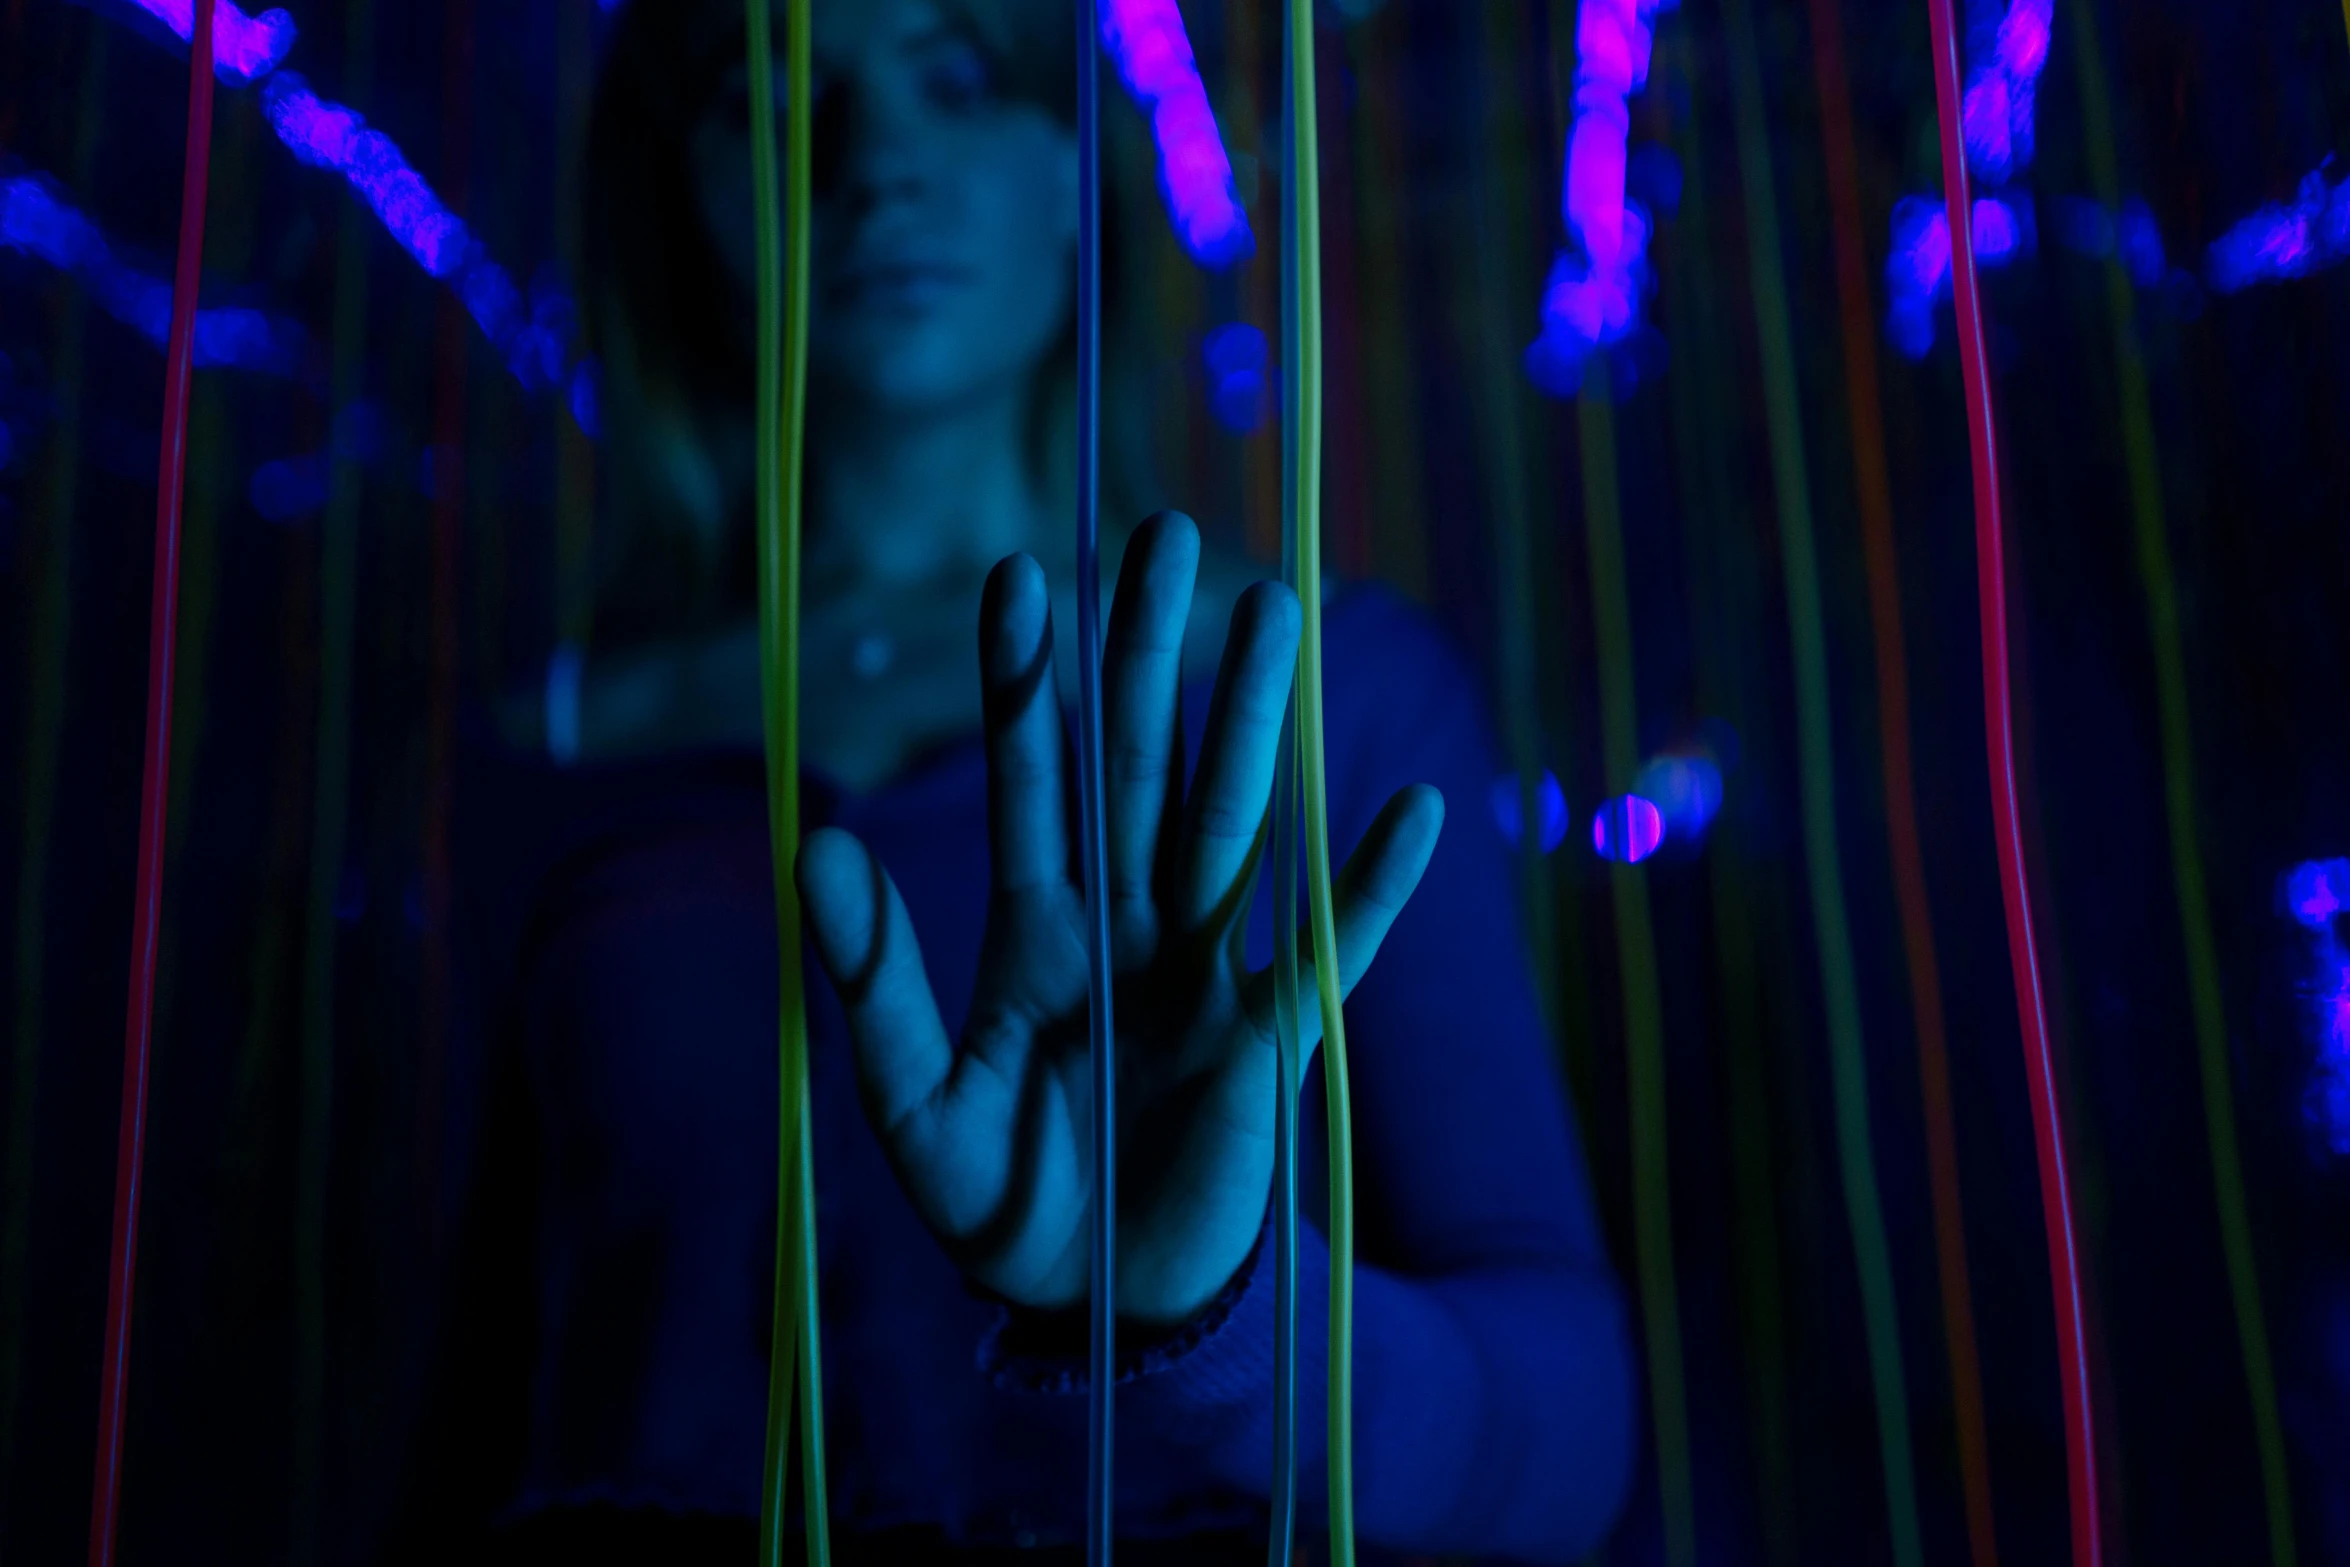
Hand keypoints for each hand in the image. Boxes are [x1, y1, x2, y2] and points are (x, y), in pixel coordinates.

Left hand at [796, 514, 1444, 1325]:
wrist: (1095, 1302)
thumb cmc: (997, 1199)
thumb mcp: (912, 1103)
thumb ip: (874, 983)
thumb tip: (817, 846)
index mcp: (1036, 931)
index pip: (1032, 781)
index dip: (1023, 683)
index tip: (1017, 572)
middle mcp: (1126, 925)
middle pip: (1142, 765)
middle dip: (1149, 652)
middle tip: (1163, 532)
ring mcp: (1205, 974)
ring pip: (1233, 824)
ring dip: (1254, 721)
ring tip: (1279, 608)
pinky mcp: (1271, 1045)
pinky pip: (1327, 956)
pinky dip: (1365, 890)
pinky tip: (1410, 810)